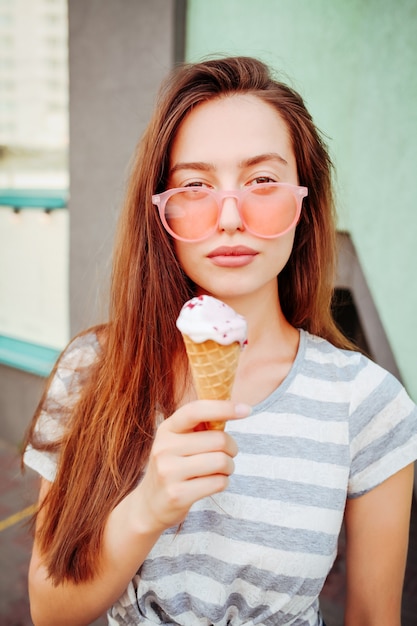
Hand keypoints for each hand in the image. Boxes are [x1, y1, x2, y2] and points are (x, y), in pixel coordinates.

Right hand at [133, 400, 250, 532]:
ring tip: (220, 470)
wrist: (149, 504)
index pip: (196, 411)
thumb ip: (201, 426)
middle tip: (227, 454)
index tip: (246, 409)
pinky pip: (219, 483)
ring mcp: (168, 472)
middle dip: (232, 448)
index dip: (223, 408)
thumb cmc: (174, 465)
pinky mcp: (177, 495)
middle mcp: (164, 447)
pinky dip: (223, 482)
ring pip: (221, 461)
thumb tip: (236, 408)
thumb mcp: (178, 441)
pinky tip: (212, 483)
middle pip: (218, 439)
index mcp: (167, 428)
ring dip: (229, 467)